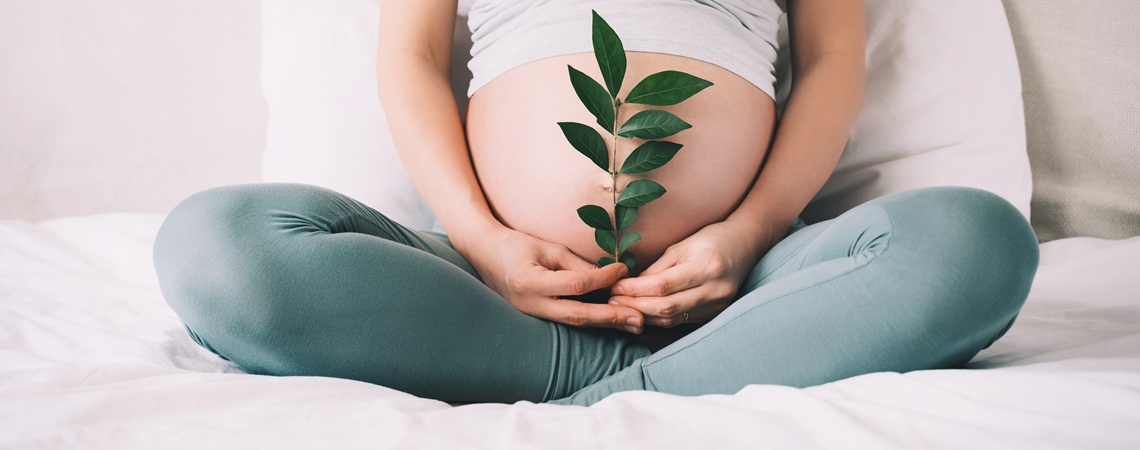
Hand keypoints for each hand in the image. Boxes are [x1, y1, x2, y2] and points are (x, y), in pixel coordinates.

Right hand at [464, 226, 644, 332]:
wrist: (484, 254)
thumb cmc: (516, 245)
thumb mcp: (547, 247)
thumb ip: (576, 264)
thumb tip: (608, 277)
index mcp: (530, 282)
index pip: (576, 284)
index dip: (603, 278)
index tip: (623, 269)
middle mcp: (529, 304)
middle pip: (578, 316)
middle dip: (611, 317)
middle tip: (639, 319)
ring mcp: (530, 315)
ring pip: (574, 324)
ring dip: (605, 324)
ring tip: (633, 324)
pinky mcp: (534, 318)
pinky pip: (566, 322)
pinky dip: (590, 320)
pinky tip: (611, 320)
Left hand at [609, 220, 771, 326]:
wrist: (745, 245)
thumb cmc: (711, 239)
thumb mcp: (682, 246)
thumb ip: (658, 268)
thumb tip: (631, 287)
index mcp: (706, 267)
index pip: (662, 286)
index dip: (635, 289)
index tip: (615, 287)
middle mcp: (715, 290)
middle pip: (666, 308)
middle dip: (635, 306)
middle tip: (613, 301)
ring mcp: (717, 305)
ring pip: (673, 319)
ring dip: (645, 316)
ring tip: (623, 308)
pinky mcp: (715, 313)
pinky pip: (682, 321)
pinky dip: (660, 319)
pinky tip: (643, 313)